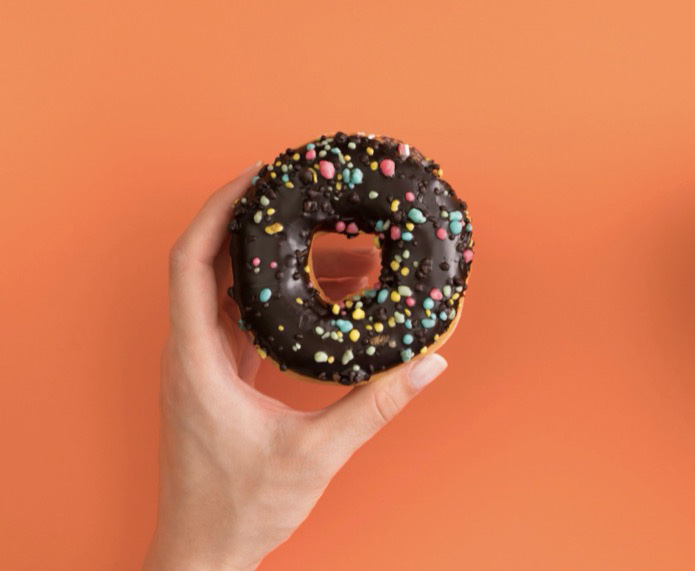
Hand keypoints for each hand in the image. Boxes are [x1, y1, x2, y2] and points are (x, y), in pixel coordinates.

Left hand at [145, 163, 448, 569]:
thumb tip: (427, 366)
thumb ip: (374, 406)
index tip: (256, 176)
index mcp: (197, 361)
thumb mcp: (315, 454)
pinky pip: (237, 323)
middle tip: (295, 192)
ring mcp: (201, 370)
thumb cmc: (238, 508)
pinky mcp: (216, 385)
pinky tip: (313, 296)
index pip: (191, 261)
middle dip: (250, 222)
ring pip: (224, 294)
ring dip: (264, 262)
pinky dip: (271, 300)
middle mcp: (190, 356)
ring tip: (319, 240)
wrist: (201, 553)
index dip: (220, 209)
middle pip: (207, 264)